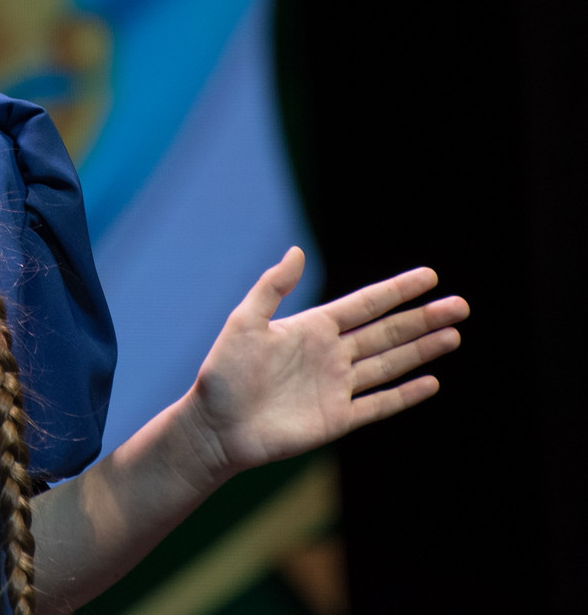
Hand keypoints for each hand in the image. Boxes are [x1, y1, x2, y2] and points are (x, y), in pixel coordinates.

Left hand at [183, 247, 468, 479]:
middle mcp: (330, 354)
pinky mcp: (337, 419)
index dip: (397, 291)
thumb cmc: (222, 373)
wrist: (215, 426)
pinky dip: (405, 394)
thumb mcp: (244, 323)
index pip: (364, 305)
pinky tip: (431, 382)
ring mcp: (337, 387)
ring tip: (454, 334)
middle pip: (387, 332)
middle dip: (423, 319)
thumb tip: (298, 251)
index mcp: (312, 328)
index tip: (429, 276)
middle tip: (461, 305)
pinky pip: (378, 404)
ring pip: (389, 364)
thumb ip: (272, 288)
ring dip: (422, 350)